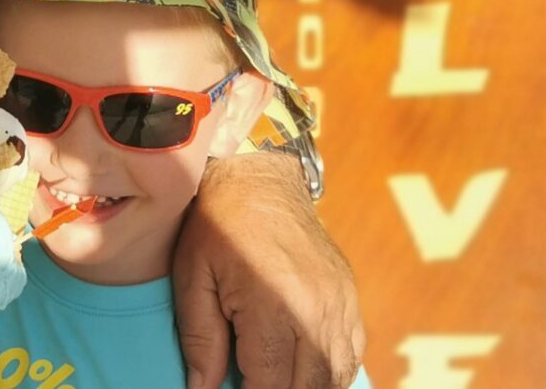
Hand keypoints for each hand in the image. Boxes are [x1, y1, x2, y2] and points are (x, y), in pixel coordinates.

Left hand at [175, 150, 363, 388]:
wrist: (261, 178)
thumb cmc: (218, 225)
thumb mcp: (193, 277)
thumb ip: (200, 339)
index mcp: (273, 305)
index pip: (270, 385)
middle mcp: (316, 309)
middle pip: (308, 386)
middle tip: (251, 384)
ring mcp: (340, 303)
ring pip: (336, 375)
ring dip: (308, 387)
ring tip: (276, 379)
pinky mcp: (350, 297)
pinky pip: (352, 353)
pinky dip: (330, 372)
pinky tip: (304, 373)